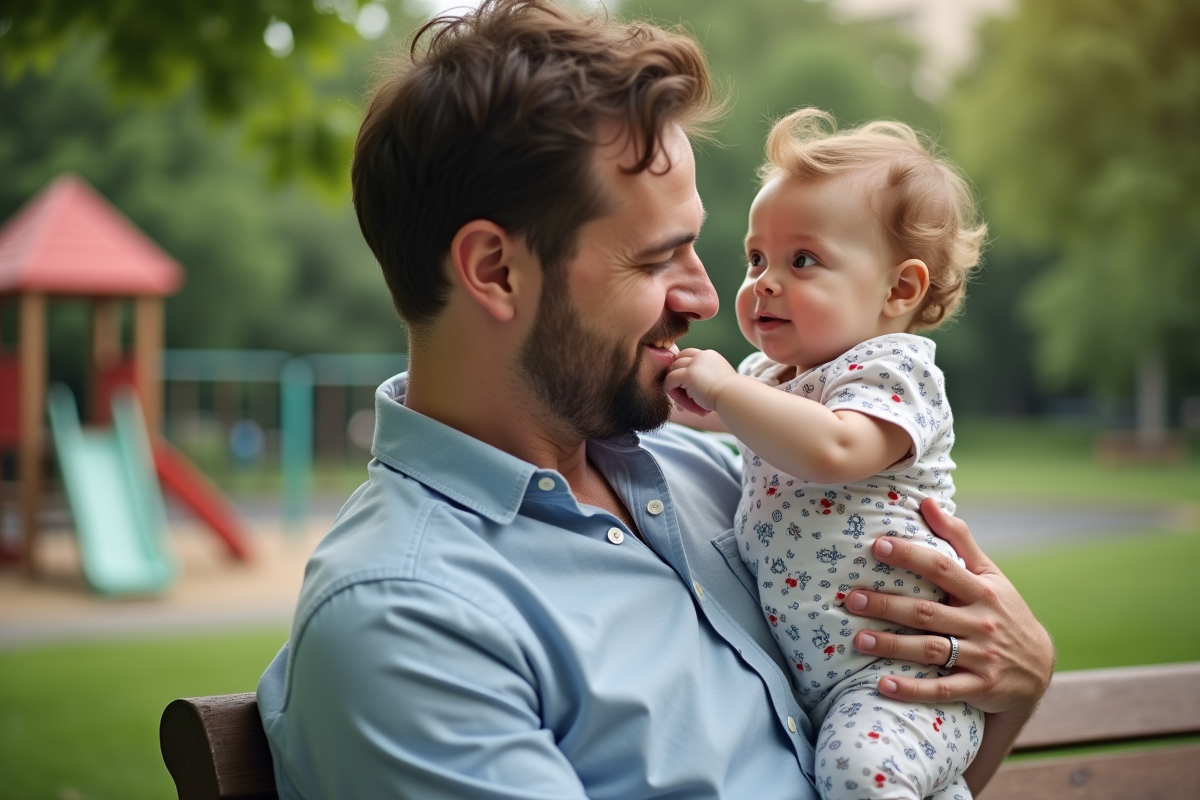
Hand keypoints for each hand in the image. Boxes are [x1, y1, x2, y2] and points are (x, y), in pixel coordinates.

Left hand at [663, 348, 737, 415]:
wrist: (734, 397)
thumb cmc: (728, 395)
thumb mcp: (715, 380)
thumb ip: (703, 378)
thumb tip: (686, 389)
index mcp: (709, 355)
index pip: (687, 355)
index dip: (682, 368)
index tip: (684, 384)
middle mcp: (701, 356)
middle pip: (677, 362)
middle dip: (676, 377)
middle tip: (683, 395)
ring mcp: (694, 364)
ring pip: (672, 372)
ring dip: (675, 388)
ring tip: (685, 403)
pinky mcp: (688, 374)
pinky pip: (670, 380)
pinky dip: (672, 391)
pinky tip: (681, 402)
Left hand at [846, 498, 1053, 714]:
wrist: (1039, 667)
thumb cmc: (1002, 611)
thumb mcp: (989, 574)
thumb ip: (958, 539)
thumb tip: (927, 501)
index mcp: (981, 591)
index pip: (942, 569)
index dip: (910, 556)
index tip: (878, 546)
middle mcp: (981, 622)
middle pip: (927, 612)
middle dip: (887, 605)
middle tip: (852, 599)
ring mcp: (981, 657)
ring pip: (930, 650)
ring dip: (892, 645)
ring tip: (859, 639)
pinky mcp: (979, 687)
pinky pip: (942, 690)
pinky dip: (913, 690)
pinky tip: (883, 685)